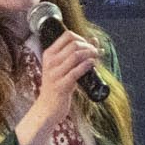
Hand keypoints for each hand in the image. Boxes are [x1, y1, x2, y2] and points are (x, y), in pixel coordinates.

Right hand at [15, 30, 102, 144]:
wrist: (47, 108)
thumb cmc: (57, 86)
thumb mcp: (62, 67)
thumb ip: (75, 54)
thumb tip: (95, 40)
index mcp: (49, 54)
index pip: (67, 35)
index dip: (82, 37)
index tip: (89, 45)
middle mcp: (50, 62)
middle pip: (74, 45)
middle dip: (89, 46)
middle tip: (96, 53)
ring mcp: (55, 74)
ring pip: (76, 56)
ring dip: (90, 54)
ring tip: (97, 58)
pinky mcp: (61, 85)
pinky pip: (76, 72)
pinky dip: (87, 66)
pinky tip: (93, 64)